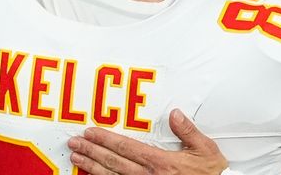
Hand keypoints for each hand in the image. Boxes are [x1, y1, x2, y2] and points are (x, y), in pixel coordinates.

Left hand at [68, 109, 227, 174]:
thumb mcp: (206, 149)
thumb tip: (174, 114)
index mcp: (161, 163)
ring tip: (77, 159)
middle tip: (74, 144)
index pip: (126, 148)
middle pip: (113, 163)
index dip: (106, 140)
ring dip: (92, 167)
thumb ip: (188, 131)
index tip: (90, 132)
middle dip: (92, 151)